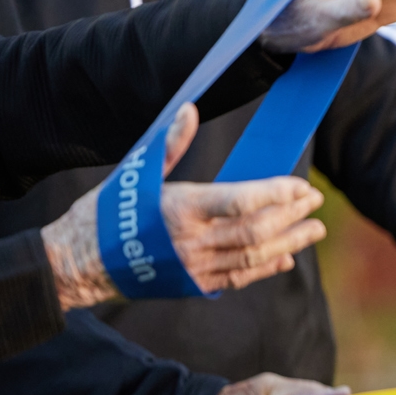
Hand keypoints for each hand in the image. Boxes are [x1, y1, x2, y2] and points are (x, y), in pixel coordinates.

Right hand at [39, 105, 324, 306]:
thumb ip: (170, 144)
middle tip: (317, 203)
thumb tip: (189, 110)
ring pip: (254, 256)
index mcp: (179, 209)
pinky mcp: (193, 285)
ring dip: (290, 242)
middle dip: (292, 217)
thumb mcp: (136, 172)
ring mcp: (194, 267)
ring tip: (315, 229)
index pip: (241, 202)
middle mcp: (191, 241)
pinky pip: (239, 277)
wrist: (78, 262)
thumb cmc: (107, 211)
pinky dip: (266, 267)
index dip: (276, 194)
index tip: (301, 186)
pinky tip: (287, 257)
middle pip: (256, 231)